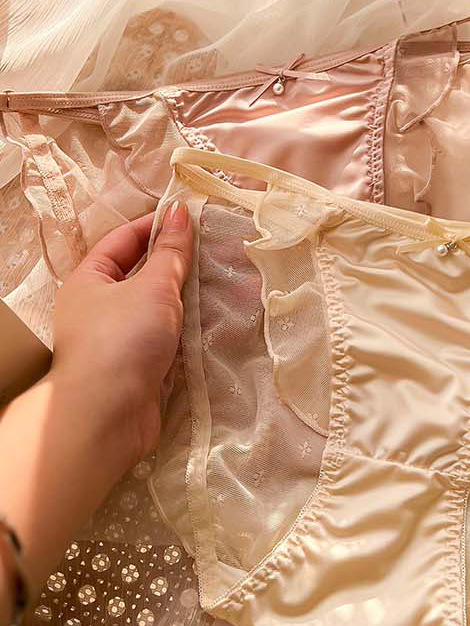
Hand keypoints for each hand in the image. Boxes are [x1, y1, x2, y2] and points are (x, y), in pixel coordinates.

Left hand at [51, 201, 192, 470]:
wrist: (109, 414)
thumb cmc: (123, 339)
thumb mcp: (152, 287)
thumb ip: (170, 252)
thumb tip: (179, 211)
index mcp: (90, 280)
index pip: (123, 240)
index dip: (156, 225)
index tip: (192, 218)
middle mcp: (99, 307)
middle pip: (142, 274)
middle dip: (177, 263)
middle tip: (216, 251)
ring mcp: (120, 339)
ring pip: (157, 308)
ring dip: (186, 298)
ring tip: (223, 283)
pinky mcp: (139, 366)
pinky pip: (167, 338)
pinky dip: (187, 329)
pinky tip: (214, 321)